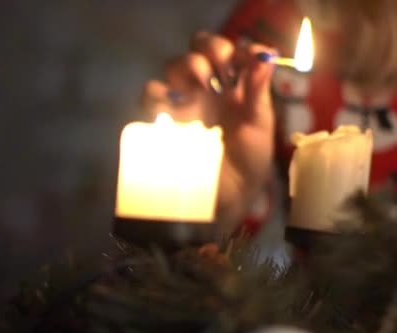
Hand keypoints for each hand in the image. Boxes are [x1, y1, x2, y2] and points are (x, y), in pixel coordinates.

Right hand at [142, 32, 276, 233]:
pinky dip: (157, 94)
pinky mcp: (162, 118)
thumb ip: (259, 92)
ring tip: (200, 89)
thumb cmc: (247, 164)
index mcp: (235, 86)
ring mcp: (183, 101)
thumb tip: (266, 56)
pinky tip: (173, 106)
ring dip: (186, 67)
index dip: (237, 48)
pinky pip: (151, 95)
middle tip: (220, 71)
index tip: (244, 61)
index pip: (231, 51)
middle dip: (209, 50)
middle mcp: (208, 88)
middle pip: (199, 49)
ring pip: (173, 66)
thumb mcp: (260, 127)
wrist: (223, 199)